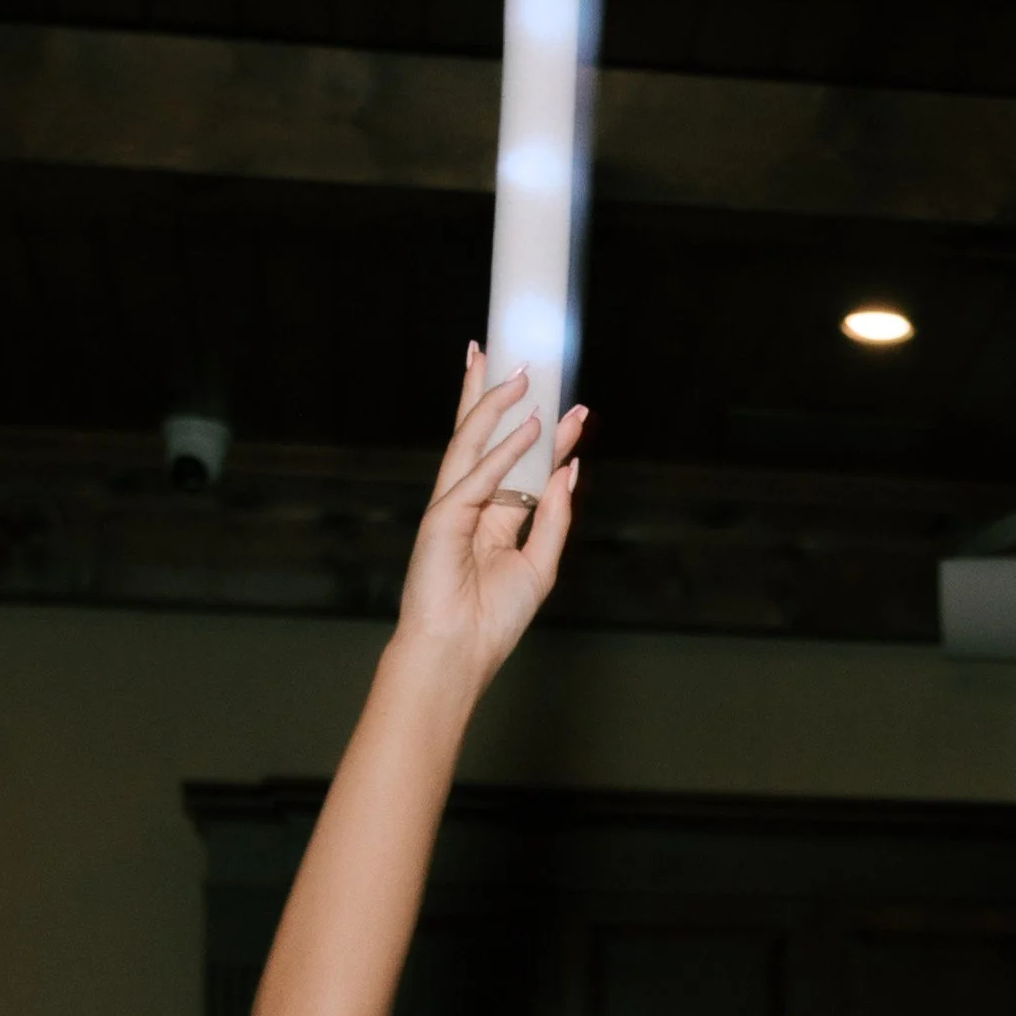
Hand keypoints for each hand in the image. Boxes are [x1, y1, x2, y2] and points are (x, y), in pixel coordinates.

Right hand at [392, 347, 585, 687]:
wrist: (458, 653)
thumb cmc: (493, 620)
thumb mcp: (540, 565)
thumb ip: (553, 518)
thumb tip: (567, 472)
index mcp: (492, 520)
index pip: (520, 465)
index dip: (547, 436)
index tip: (575, 411)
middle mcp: (470, 507)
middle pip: (485, 441)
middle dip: (500, 399)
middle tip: (524, 362)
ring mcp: (451, 508)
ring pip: (471, 443)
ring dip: (494, 405)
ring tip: (519, 373)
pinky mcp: (440, 517)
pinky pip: (475, 476)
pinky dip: (501, 451)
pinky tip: (527, 427)